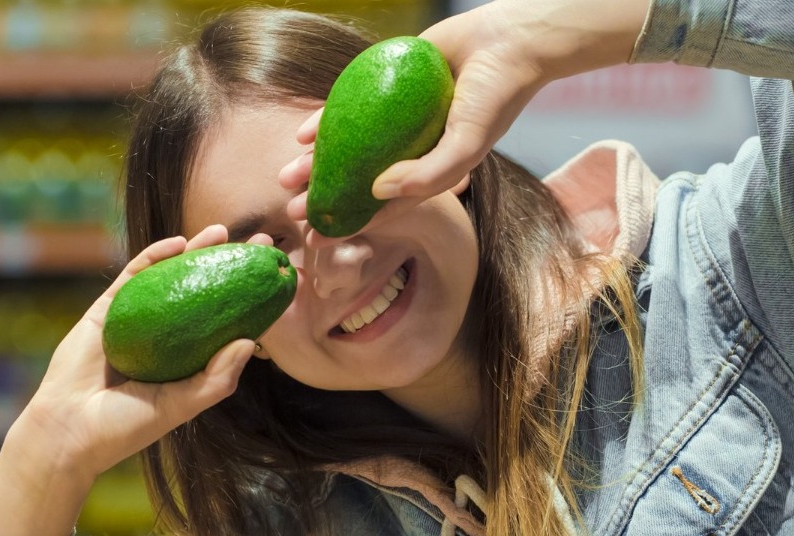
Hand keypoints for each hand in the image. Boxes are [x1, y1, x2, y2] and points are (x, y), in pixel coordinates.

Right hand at [15, 224, 270, 484]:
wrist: (70, 428)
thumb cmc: (128, 426)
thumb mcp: (182, 405)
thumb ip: (216, 378)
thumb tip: (250, 342)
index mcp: (188, 360)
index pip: (226, 321)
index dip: (250, 297)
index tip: (277, 276)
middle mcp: (167, 336)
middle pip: (204, 291)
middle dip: (230, 264)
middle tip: (261, 242)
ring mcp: (137, 320)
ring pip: (171, 277)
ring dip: (195, 251)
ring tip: (222, 231)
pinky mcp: (107, 310)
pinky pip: (134, 277)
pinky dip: (154, 257)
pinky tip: (176, 243)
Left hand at [281, 0, 648, 244]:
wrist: (507, 42)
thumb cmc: (495, 98)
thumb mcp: (467, 145)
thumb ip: (428, 174)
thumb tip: (377, 193)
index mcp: (430, 171)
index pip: (385, 205)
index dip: (353, 222)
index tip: (320, 236)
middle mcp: (410, 149)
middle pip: (360, 179)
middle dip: (326, 196)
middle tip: (292, 211)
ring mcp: (396, 119)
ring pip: (350, 147)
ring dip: (318, 164)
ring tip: (286, 176)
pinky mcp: (385, 85)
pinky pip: (350, 108)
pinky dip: (326, 122)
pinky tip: (303, 136)